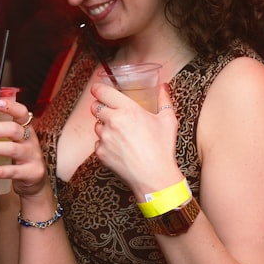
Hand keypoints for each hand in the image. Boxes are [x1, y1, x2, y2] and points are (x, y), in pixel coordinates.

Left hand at [0, 97, 46, 196]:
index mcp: (25, 129)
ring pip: (12, 149)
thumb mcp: (10, 143)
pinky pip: (14, 171)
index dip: (10, 106)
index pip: (21, 113)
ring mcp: (33, 157)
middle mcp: (31, 141)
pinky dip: (0, 171)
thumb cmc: (17, 158)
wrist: (33, 182)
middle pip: (14, 129)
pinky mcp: (32, 173)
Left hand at [91, 82, 180, 196]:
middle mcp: (113, 122)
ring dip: (105, 127)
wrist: (155, 177)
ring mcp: (105, 138)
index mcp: (128, 110)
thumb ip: (164, 100)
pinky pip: (98, 143)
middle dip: (102, 108)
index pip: (102, 92)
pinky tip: (120, 148)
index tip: (98, 89)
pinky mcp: (100, 152)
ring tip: (122, 135)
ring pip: (96, 125)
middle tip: (113, 114)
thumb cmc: (162, 149)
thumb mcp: (168, 121)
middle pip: (95, 107)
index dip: (98, 89)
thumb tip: (164, 87)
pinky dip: (105, 144)